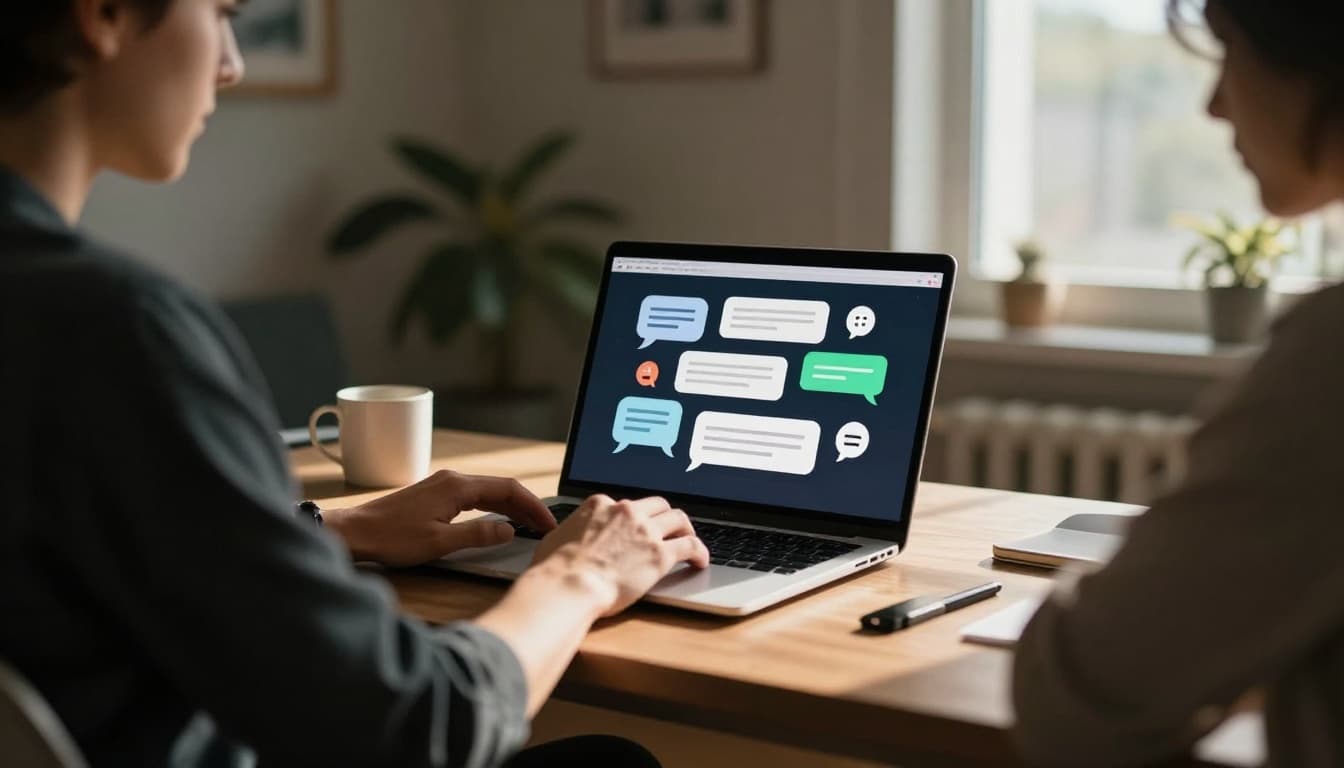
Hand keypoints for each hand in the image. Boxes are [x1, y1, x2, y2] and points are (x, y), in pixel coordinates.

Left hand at [324, 470, 555, 566]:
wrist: (355, 532)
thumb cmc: (392, 538)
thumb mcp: (440, 542)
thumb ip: (478, 536)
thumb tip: (509, 531)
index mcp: (458, 487)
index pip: (508, 490)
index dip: (533, 506)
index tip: (549, 522)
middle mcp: (452, 480)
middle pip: (501, 488)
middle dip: (526, 506)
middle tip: (545, 525)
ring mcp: (442, 485)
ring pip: (487, 492)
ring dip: (510, 507)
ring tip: (528, 525)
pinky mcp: (434, 494)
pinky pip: (473, 496)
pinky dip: (492, 507)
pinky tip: (497, 520)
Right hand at [531, 494, 709, 615]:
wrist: (569, 586)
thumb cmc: (555, 570)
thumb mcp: (555, 538)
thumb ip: (568, 532)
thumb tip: (562, 537)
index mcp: (600, 504)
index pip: (624, 504)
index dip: (632, 517)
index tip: (636, 527)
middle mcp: (626, 511)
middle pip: (657, 504)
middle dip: (664, 515)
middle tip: (668, 528)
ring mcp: (645, 531)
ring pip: (678, 518)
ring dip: (686, 528)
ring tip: (689, 540)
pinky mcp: (660, 554)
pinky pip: (690, 546)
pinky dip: (699, 551)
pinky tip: (700, 561)